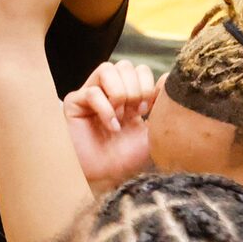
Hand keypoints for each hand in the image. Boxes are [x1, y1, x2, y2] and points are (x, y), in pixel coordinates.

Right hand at [63, 59, 155, 190]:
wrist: (106, 176)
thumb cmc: (127, 158)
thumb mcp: (153, 130)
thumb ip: (161, 104)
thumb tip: (167, 76)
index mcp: (129, 94)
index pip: (140, 69)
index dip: (147, 85)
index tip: (146, 110)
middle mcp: (109, 91)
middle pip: (125, 65)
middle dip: (135, 89)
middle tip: (134, 113)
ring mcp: (91, 95)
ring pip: (107, 69)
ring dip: (119, 93)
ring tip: (120, 116)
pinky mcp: (75, 103)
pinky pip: (92, 92)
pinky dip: (105, 109)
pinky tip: (111, 127)